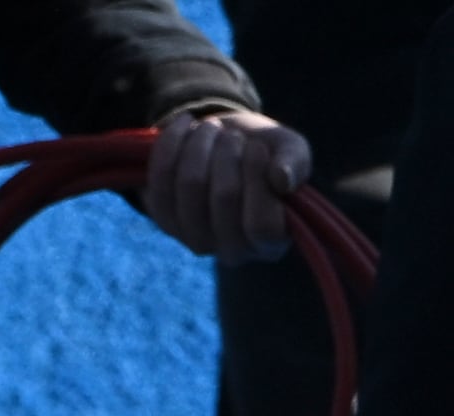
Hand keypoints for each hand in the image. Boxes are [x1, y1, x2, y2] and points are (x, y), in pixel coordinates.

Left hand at [144, 106, 312, 260]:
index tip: (258, 148)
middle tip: (233, 135)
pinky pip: (160, 180)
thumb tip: (282, 180)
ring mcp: (194, 239)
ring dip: (201, 146)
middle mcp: (231, 250)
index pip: (262, 225)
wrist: (223, 144)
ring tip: (213, 128)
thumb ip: (296, 162)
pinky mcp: (164, 220)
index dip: (259, 181)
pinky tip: (186, 124)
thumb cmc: (267, 153)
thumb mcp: (290, 150)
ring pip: (191, 185)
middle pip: (225, 197)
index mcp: (270, 241)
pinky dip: (172, 145)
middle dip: (230, 153)